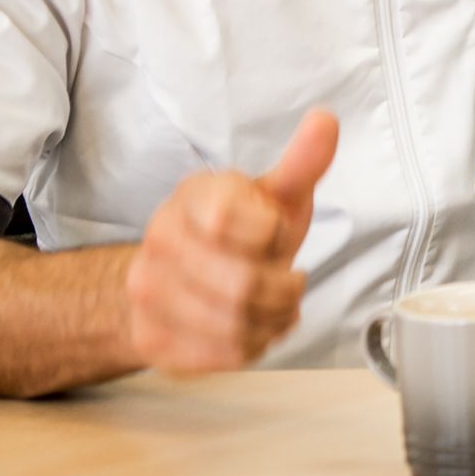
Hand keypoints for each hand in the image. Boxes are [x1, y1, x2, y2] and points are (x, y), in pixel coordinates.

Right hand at [124, 108, 338, 374]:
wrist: (180, 274)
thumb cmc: (241, 230)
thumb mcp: (275, 194)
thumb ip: (302, 162)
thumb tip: (326, 120)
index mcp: (192, 195)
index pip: (231, 220)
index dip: (271, 233)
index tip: (275, 232)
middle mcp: (159, 240)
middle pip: (240, 284)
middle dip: (283, 289)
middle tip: (291, 282)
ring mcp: (148, 291)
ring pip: (232, 325)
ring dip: (273, 321)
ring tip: (277, 306)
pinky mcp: (151, 338)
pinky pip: (219, 355)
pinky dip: (252, 346)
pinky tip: (255, 327)